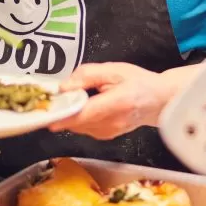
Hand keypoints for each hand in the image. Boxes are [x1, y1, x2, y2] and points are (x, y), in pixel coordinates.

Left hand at [50, 63, 168, 139]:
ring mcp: (110, 132)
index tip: (46, 113)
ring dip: (71, 115)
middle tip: (57, 97)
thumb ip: (87, 75)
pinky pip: (85, 129)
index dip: (63, 115)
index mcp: (117, 103)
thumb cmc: (138, 82)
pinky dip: (80, 119)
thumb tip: (64, 87)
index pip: (84, 114)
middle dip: (64, 111)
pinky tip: (87, 107)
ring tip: (75, 99)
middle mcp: (113, 122)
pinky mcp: (107, 136)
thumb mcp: (113, 69)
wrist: (159, 101)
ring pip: (78, 126)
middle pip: (77, 122)